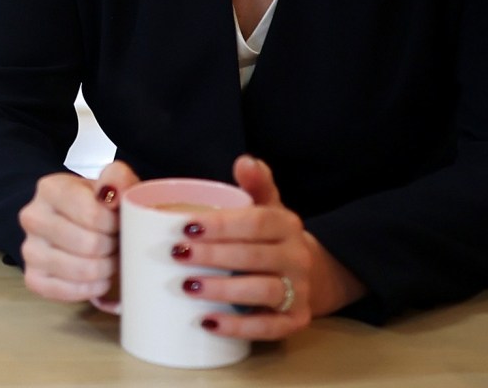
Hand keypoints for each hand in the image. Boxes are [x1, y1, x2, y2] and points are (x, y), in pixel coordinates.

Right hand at [19, 160, 138, 301]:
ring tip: (111, 257)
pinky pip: (68, 291)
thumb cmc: (101, 202)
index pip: (92, 214)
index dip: (114, 223)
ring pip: (80, 270)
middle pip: (88, 244)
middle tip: (118, 241)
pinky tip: (101, 277)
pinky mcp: (33, 278)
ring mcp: (29, 250)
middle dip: (112, 246)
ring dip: (105, 268)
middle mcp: (33, 217)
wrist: (83, 223)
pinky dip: (92, 288)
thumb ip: (117, 178)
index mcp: (50, 188)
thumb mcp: (114, 181)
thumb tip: (112, 193)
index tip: (120, 222)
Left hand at [173, 155, 365, 340]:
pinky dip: (238, 327)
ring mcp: (299, 290)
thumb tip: (244, 160)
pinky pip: (268, 327)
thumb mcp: (268, 206)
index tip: (186, 226)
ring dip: (222, 290)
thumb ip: (256, 183)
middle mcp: (298, 256)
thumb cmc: (272, 236)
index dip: (221, 225)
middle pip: (254, 256)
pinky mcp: (296, 320)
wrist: (310, 274)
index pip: (256, 221)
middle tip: (177, 255)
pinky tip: (208, 323)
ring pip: (262, 291)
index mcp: (288, 224)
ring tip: (188, 286)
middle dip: (213, 256)